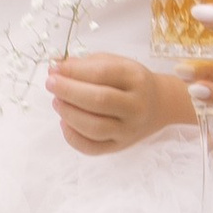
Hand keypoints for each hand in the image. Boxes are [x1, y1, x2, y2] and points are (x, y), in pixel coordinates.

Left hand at [44, 49, 171, 153]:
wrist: (160, 105)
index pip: (102, 73)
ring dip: (69, 114)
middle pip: (99, 101)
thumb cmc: (130, 81)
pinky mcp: (120, 146)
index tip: (55, 69)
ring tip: (57, 102)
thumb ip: (86, 64)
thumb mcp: (115, 63)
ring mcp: (129, 129)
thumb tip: (55, 69)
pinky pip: (93, 148)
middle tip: (51, 84)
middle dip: (69, 91)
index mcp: (136, 78)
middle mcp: (136, 106)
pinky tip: (65, 122)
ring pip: (95, 128)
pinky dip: (73, 137)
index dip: (74, 71)